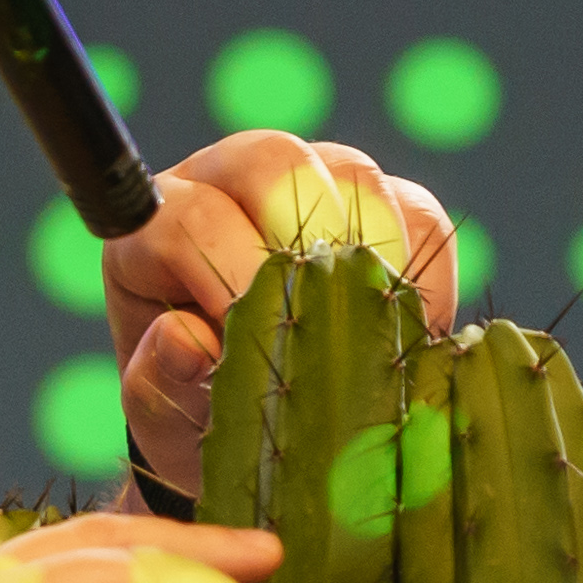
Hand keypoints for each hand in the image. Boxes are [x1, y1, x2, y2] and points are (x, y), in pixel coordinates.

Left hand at [102, 128, 466, 496]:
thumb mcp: (159, 409)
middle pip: (275, 162)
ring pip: (356, 179)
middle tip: (320, 322)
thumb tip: (184, 341)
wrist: (248, 419)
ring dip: (372, 260)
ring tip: (371, 339)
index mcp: (159, 223)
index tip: (248, 344)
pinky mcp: (384, 208)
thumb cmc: (189, 405)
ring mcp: (315, 183)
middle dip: (304, 241)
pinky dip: (425, 279)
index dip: (224, 274)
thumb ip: (157, 380)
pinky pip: (420, 219)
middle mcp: (232, 181)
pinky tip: (409, 337)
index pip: (191, 218)